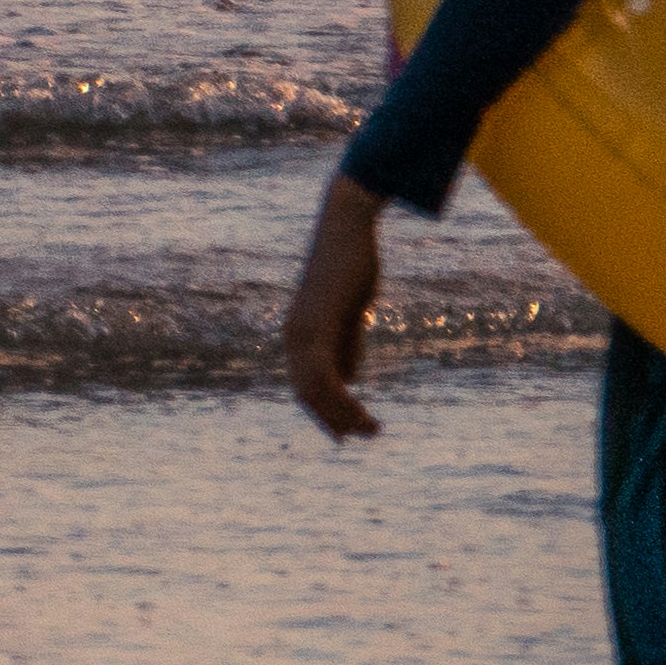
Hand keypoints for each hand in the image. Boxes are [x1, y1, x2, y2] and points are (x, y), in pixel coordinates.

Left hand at [280, 175, 387, 441]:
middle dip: (334, 420)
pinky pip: (324, 376)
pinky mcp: (317, 325)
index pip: (304, 384)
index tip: (344, 434)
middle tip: (366, 435)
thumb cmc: (351, 265)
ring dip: (343, 415)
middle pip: (306, 393)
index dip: (323, 412)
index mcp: (299, 332)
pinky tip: (362, 412)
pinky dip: (342, 400)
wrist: (347, 230)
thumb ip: (346, 343)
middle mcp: (294, 335)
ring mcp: (302, 330)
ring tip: (371, 430)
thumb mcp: (349, 312)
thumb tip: (348, 378)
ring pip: (315, 390)